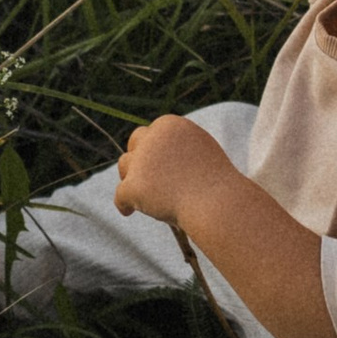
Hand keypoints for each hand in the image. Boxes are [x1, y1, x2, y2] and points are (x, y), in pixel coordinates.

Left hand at [115, 113, 228, 227]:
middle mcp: (152, 138)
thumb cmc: (215, 183)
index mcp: (169, 125)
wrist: (215, 203)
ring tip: (140, 194)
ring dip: (130, 177)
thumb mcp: (201, 154)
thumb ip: (181, 149)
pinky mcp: (133, 185)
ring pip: (124, 165)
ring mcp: (141, 161)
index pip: (153, 132)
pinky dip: (124, 204)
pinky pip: (120, 196)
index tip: (157, 163)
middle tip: (142, 174)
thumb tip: (161, 156)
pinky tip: (128, 212)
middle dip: (137, 156)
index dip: (153, 147)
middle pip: (135, 142)